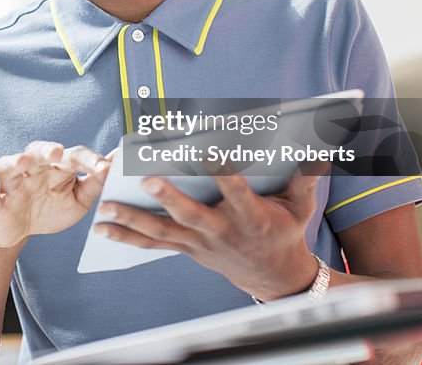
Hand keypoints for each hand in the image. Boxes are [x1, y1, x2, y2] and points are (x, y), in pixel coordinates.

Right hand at [0, 141, 113, 247]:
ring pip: (9, 167)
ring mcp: (12, 185)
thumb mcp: (78, 201)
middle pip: (38, 152)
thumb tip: (118, 161)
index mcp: (55, 167)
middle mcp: (32, 170)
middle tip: (59, 153)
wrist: (18, 233)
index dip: (89, 161)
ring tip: (24, 162)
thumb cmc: (50, 210)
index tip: (107, 168)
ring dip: (16, 162)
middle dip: (48, 151)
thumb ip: (96, 183)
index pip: (73, 157)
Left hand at [94, 162, 327, 300]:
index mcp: (250, 216)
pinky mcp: (185, 249)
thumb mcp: (301, 205)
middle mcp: (220, 231)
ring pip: (162, 232)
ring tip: (104, 207)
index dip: (225, 173)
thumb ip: (305, 176)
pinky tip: (102, 227)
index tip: (212, 151)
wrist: (273, 275)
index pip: (236, 192)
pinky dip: (126, 236)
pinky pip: (152, 244)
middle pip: (190, 215)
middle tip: (146, 180)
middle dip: (168, 198)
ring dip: (132, 220)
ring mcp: (199, 243)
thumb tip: (319, 147)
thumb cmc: (284, 228)